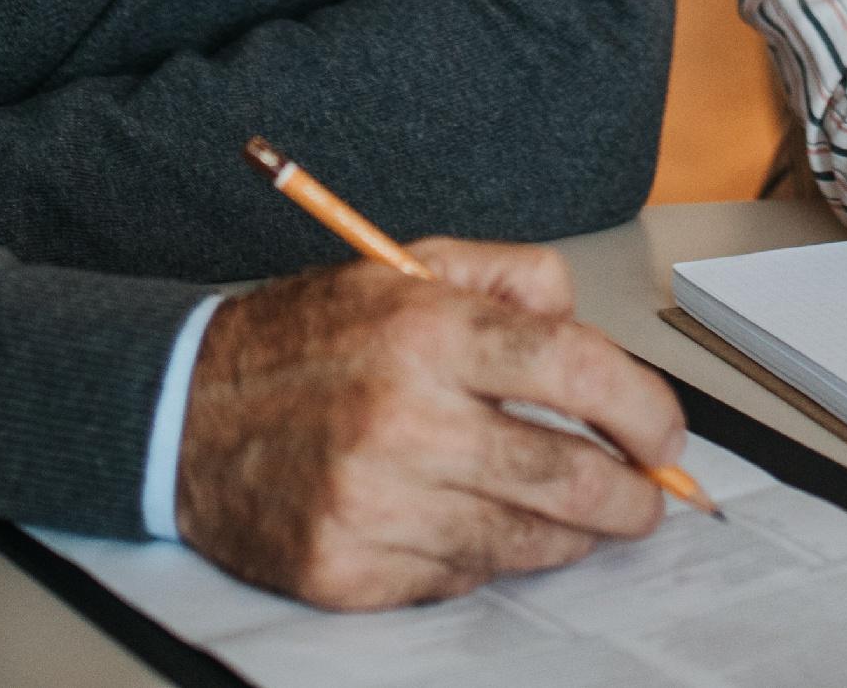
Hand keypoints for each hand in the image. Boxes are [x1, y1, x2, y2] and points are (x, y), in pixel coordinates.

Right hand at [171, 238, 684, 608]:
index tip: (665, 435)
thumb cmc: (304, 341)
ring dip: (570, 535)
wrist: (181, 416)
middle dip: (631, 495)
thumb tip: (584, 321)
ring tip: (582, 517)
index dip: (644, 409)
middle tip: (648, 497)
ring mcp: (373, 504)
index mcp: (423, 330)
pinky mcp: (348, 570)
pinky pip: (459, 579)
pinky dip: (485, 559)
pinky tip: (482, 527)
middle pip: (567, 475)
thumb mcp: (402, 268)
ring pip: (523, 541)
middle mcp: (402, 419)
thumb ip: (506, 276)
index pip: (576, 368)